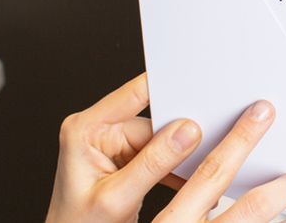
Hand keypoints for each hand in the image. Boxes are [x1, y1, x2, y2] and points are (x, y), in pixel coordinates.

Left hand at [46, 73, 285, 221]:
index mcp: (85, 130)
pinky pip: (160, 152)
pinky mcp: (126, 158)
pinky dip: (174, 168)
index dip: (169, 87)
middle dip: (178, 136)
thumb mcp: (116, 198)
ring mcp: (113, 144)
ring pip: (162, 137)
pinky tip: (183, 181)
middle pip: (154, 119)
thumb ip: (153, 163)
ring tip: (185, 175)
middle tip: (199, 149)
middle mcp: (99, 131)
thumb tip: (186, 131)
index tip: (199, 88)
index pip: (135, 94)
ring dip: (178, 156)